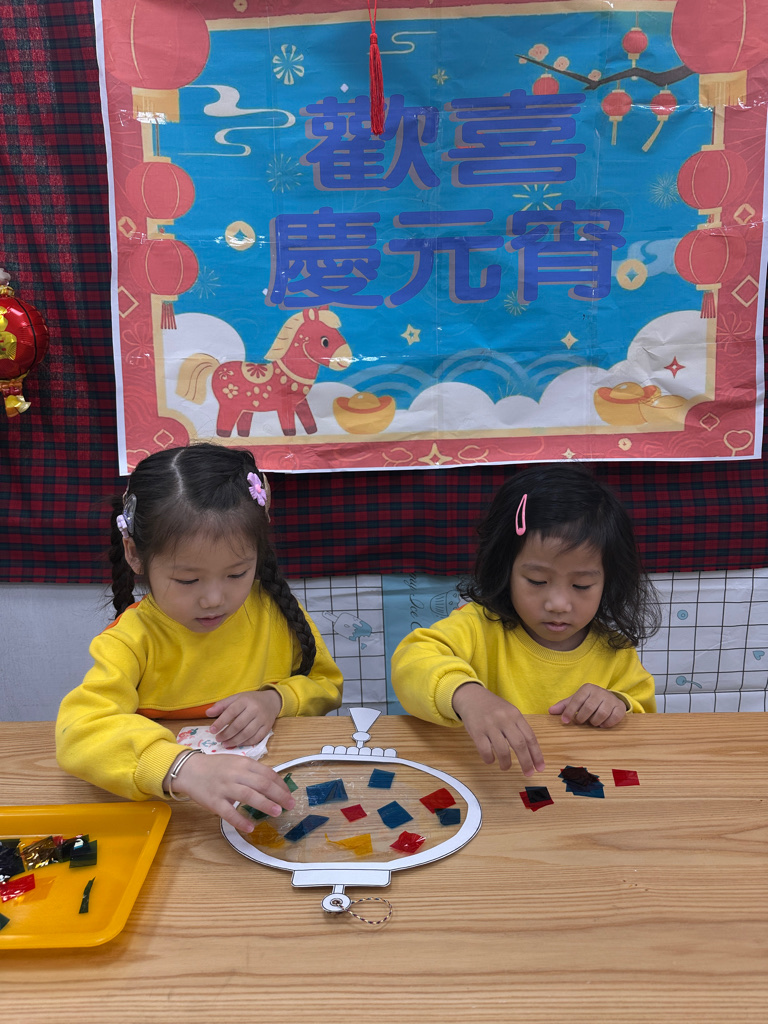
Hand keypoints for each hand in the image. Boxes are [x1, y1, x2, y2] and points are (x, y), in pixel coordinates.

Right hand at [168, 751, 294, 831]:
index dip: (281, 785)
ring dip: (265, 804)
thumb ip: (252, 771)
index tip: (289, 794)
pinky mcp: (214, 801)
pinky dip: (240, 820)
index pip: (267, 773)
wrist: (189, 770)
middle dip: (279, 795)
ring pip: (249, 795)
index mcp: (244, 763)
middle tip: (290, 805)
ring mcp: (225, 787)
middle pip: (262, 784)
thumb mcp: (236, 762)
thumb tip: (273, 784)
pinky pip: (229, 812)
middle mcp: (236, 774)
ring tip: (277, 812)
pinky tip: (250, 827)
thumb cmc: (216, 767)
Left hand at [206, 688, 281, 747]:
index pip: (231, 712)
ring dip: (234, 741)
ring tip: (225, 744)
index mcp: (245, 700)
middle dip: (226, 734)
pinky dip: (246, 743)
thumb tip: (207, 713)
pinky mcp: (268, 727)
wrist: (271, 701)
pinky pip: (256, 738)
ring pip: (247, 733)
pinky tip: (237, 744)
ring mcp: (262, 719)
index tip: (212, 730)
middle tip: (218, 739)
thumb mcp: (236, 698)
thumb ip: (221, 705)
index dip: (220, 722)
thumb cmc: (250, 700)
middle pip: (239, 725)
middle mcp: (255, 709)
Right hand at [452, 683, 544, 775]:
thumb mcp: (509, 712)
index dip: (536, 755)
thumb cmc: (493, 707)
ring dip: (506, 763)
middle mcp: (504, 719)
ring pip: (503, 750)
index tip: (539, 767)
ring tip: (505, 767)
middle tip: (528, 773)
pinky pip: (485, 750)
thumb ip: (518, 727)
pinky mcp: (476, 731)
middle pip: (519, 744)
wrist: (471, 696)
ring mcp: (490, 725)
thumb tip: (530, 752)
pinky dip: (490, 759)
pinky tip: (491, 759)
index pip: (530, 737)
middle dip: (526, 762)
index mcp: (515, 715)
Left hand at [548, 684, 626, 727]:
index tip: (565, 721)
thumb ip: (564, 706)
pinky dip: (606, 724)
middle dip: (582, 718)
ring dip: (595, 722)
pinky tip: (602, 724)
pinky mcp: (620, 707)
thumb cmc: (589, 700)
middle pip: (589, 708)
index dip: (569, 712)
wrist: (609, 698)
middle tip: (581, 722)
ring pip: (601, 714)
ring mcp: (611, 699)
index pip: (576, 700)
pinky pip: (613, 718)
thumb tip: (550, 711)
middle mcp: (599, 691)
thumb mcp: (576, 700)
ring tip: (592, 722)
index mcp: (587, 688)